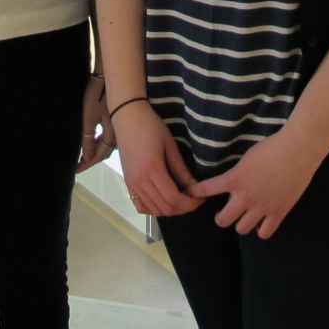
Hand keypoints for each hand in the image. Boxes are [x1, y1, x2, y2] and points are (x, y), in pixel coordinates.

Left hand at [77, 75, 114, 172]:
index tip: (77, 170)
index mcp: (112, 134)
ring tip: (85, 154)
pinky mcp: (116, 118)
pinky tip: (94, 139)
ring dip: (97, 150)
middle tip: (80, 164)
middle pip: (105, 151)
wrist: (107, 75)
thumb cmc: (96, 95)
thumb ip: (88, 139)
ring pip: (108, 143)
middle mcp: (118, 132)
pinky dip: (101, 141)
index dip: (88, 163)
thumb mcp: (88, 118)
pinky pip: (109, 135)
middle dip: (93, 159)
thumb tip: (87, 157)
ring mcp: (118, 125)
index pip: (99, 155)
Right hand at [112, 100, 201, 217]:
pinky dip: (154, 209)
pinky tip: (163, 201)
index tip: (201, 199)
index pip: (173, 198)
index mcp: (152, 170)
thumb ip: (181, 170)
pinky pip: (141, 206)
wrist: (127, 118)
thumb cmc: (151, 126)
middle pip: (165, 208)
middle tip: (194, 200)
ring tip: (182, 200)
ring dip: (170, 210)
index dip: (190, 203)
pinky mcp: (128, 183)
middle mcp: (140, 181)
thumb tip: (195, 188)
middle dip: (183, 208)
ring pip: (153, 210)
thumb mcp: (170, 145)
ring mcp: (131, 184)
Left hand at [187, 128, 320, 238]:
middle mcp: (245, 196)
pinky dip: (261, 229)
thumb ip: (238, 173)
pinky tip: (263, 221)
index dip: (195, 193)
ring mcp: (262, 207)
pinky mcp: (278, 213)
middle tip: (226, 212)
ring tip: (247, 216)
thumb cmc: (273, 147)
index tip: (189, 194)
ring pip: (242, 229)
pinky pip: (264, 233)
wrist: (297, 150)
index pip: (207, 189)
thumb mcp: (248, 157)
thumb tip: (234, 183)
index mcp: (235, 179)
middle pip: (223, 220)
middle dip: (222, 217)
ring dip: (242, 223)